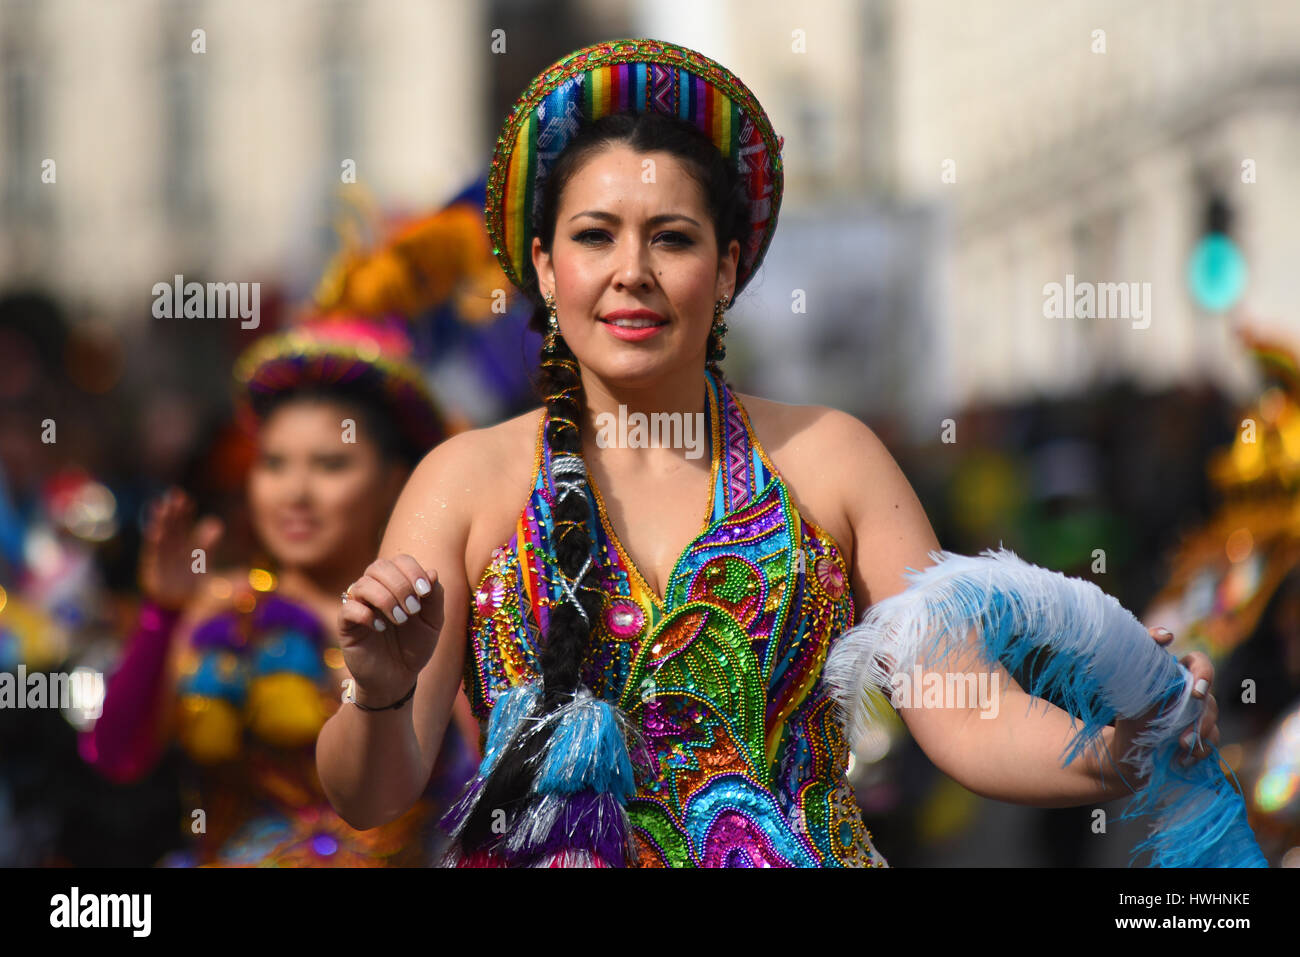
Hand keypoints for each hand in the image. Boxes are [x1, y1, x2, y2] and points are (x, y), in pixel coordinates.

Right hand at [138, 487, 224, 609]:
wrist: (173, 603)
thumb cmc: (195, 588)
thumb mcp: (213, 584)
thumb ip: (231, 585)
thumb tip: (252, 583)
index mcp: (198, 549)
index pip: (201, 534)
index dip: (202, 526)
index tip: (205, 518)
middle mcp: (181, 547)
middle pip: (180, 526)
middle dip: (179, 512)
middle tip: (178, 496)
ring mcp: (167, 553)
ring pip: (166, 532)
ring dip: (163, 519)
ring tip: (162, 505)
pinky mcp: (153, 562)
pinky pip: (152, 549)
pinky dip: (153, 539)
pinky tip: (154, 529)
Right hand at [338, 555, 443, 705]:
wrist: (398, 677)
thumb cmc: (415, 646)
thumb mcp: (432, 623)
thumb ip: (434, 597)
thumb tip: (432, 571)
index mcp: (397, 584)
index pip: (400, 560)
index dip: (413, 571)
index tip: (425, 592)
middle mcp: (375, 589)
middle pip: (379, 566)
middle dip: (399, 585)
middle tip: (413, 610)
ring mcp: (358, 605)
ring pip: (362, 584)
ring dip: (385, 599)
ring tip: (400, 620)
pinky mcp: (346, 625)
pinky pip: (348, 608)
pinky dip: (366, 614)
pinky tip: (380, 628)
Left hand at [1114, 626, 1218, 774]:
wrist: (1122, 745)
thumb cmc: (1126, 705)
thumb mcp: (1129, 680)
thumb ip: (1145, 651)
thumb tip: (1167, 635)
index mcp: (1178, 676)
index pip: (1201, 664)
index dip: (1205, 673)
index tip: (1195, 691)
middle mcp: (1192, 697)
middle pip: (1210, 701)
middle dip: (1202, 716)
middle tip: (1188, 725)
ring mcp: (1197, 721)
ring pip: (1212, 725)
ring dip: (1200, 736)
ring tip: (1182, 746)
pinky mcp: (1198, 743)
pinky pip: (1208, 747)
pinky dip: (1197, 754)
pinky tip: (1180, 760)